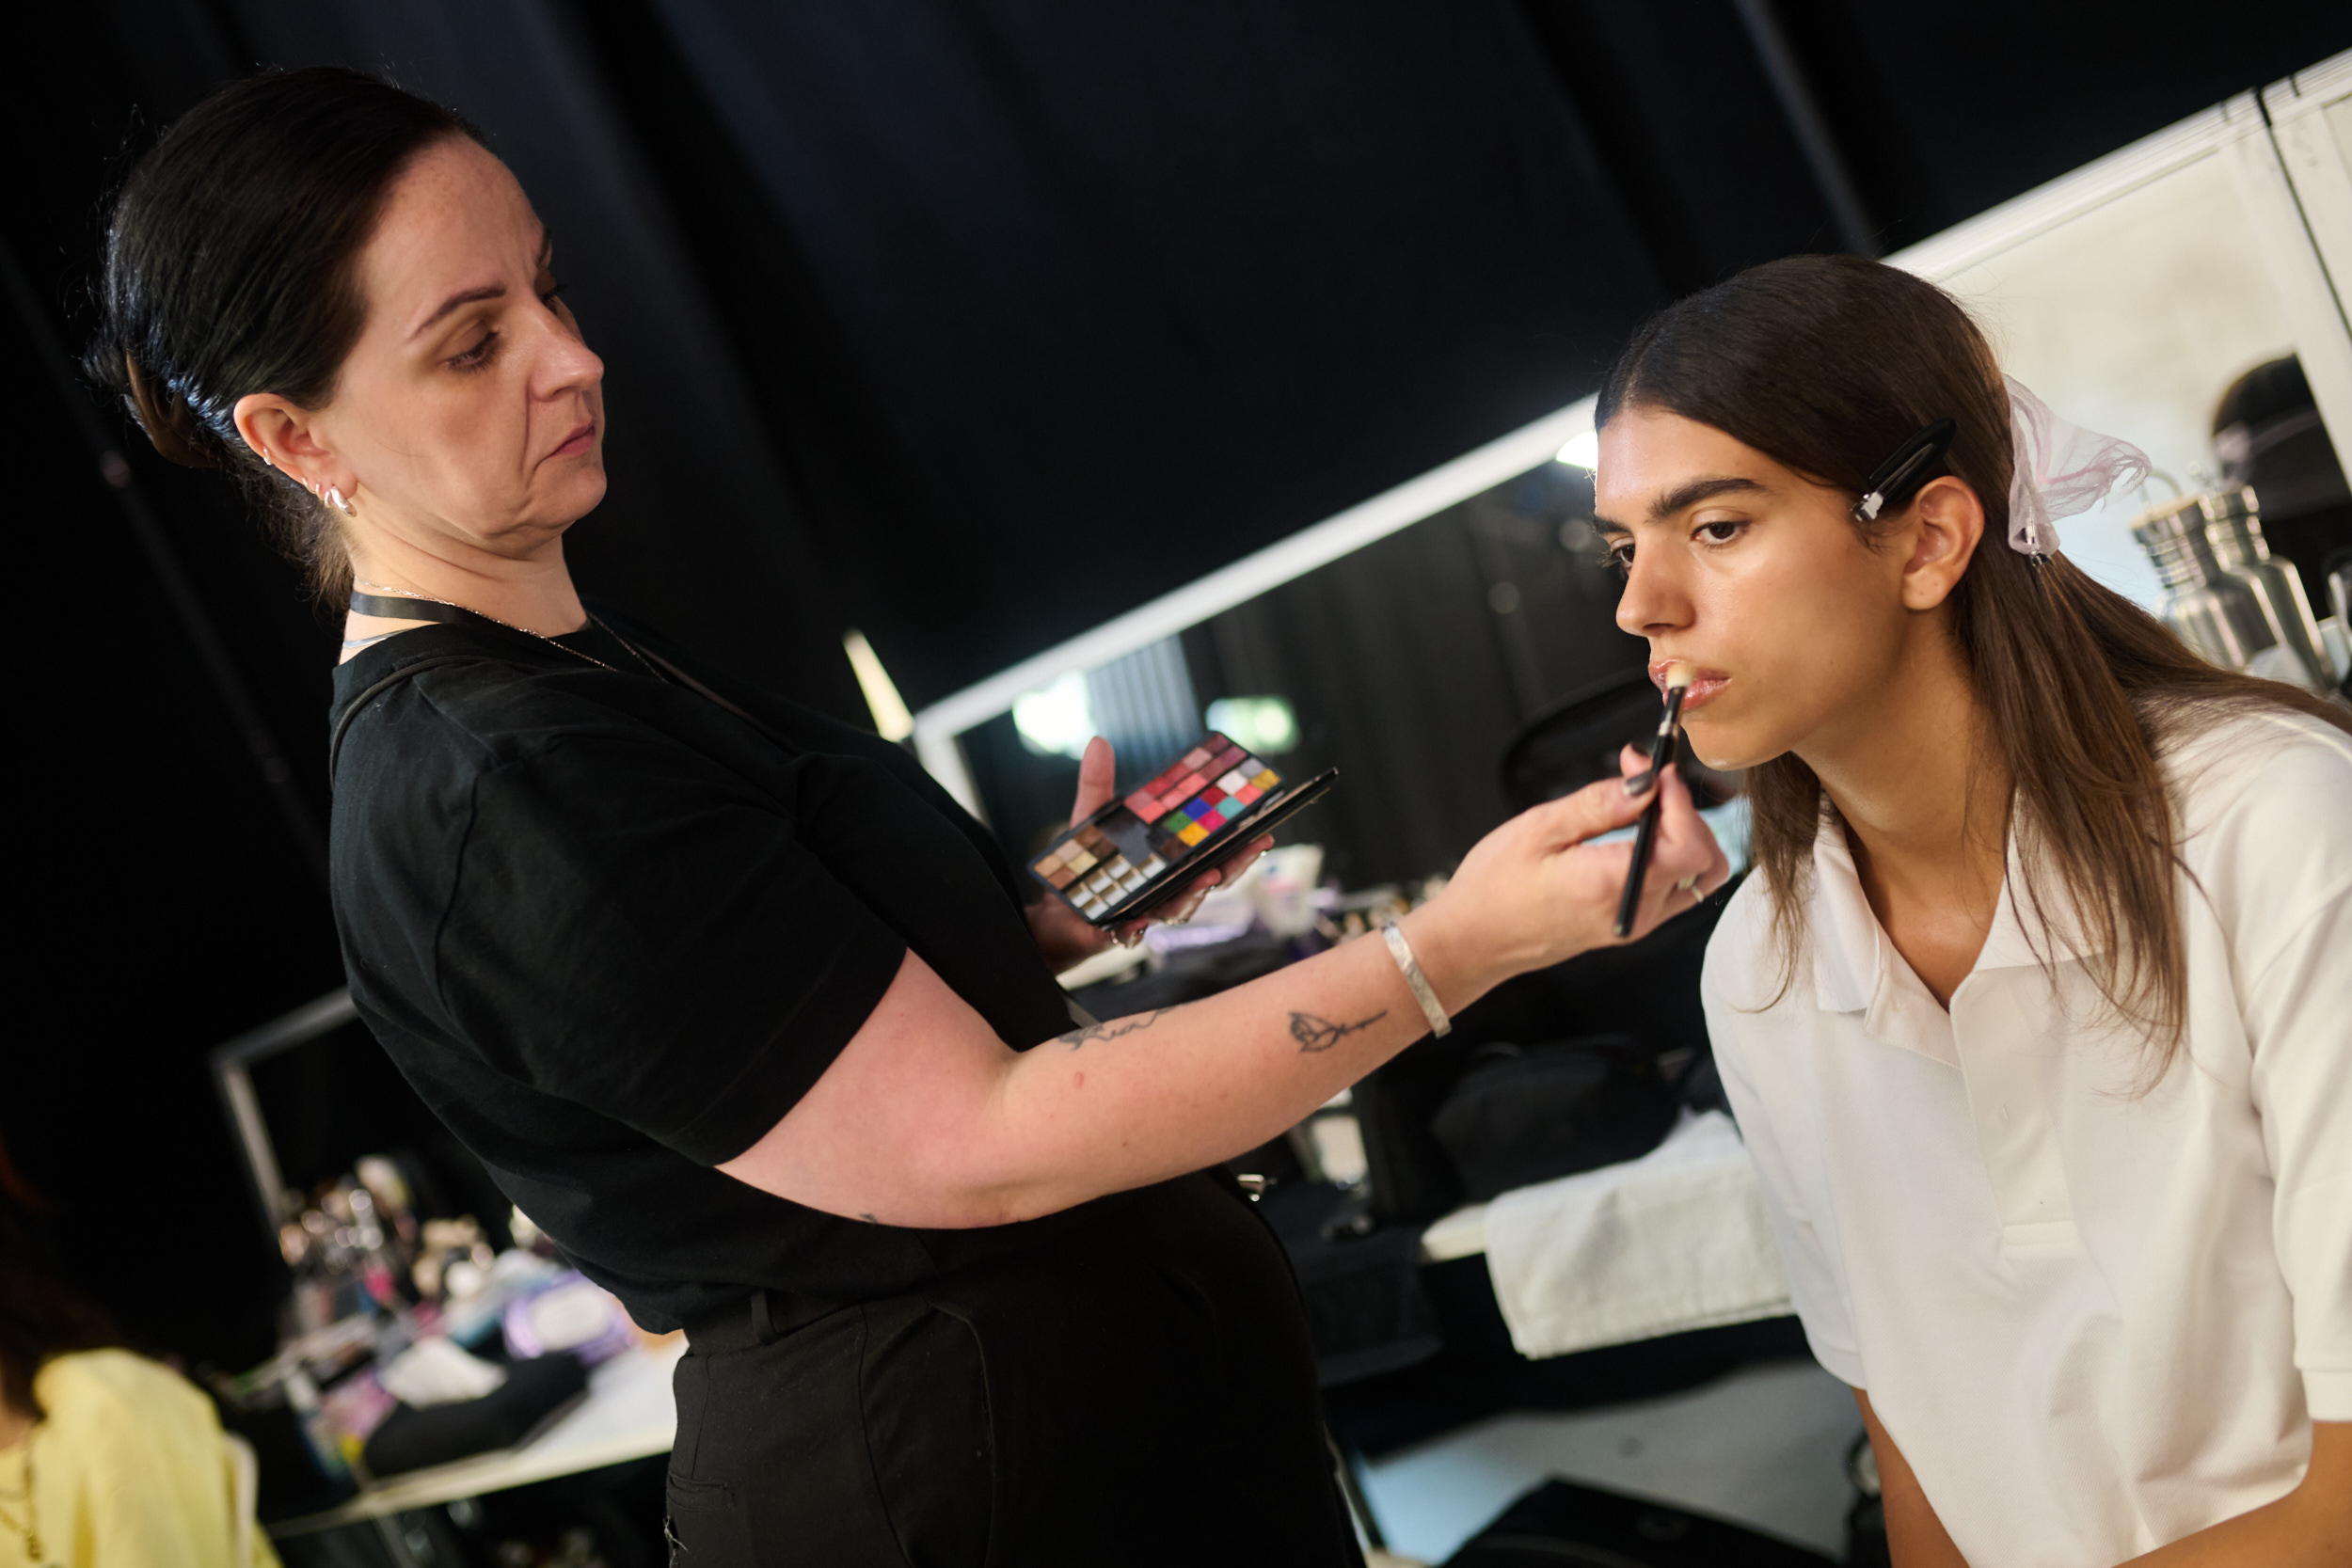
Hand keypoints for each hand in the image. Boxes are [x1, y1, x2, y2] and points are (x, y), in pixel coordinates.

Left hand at [1027, 736, 1273, 973]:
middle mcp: (1167, 889)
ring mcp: (1146, 910)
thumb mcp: (1090, 816)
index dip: (1241, 844)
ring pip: (1180, 907)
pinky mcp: (1117, 930)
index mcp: (1170, 862)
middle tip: (1256, 846)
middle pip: (1211, 880)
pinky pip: (1132, 931)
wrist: (1055, 908)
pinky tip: (1139, 918)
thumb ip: (1097, 783)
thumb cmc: (1084, 863)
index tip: (1264, 828)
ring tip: (1208, 876)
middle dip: (1236, 864)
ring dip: (1196, 893)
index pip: (1214, 853)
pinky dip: (1139, 925)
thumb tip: (1098, 741)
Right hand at [1407, 757, 1728, 1007]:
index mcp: (1614, 885)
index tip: (1652, 768)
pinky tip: (1636, 830)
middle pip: (1705, 859)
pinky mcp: (1630, 924)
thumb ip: (1600, 804)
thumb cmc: (1494, 887)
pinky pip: (1676, 888)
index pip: (1689, 843)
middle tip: (1642, 779)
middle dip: (1684, 810)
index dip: (1680, 798)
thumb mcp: (1540, 830)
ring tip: (1642, 804)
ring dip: (1684, 833)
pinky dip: (1671, 854)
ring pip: (1698, 877)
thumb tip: (1648, 782)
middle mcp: (1636, 912)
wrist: (1473, 940)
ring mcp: (1637, 923)